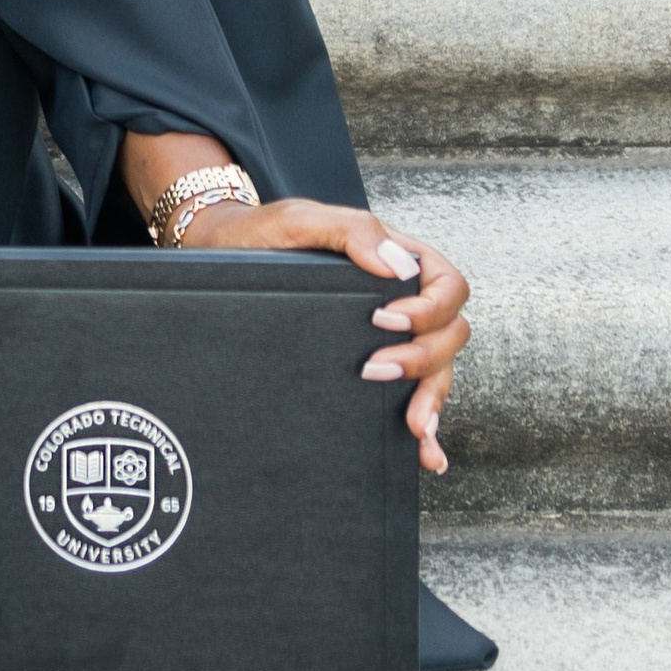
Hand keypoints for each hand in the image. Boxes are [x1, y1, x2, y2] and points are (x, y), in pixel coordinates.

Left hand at [173, 194, 473, 475]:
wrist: (220, 256)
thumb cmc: (262, 233)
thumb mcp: (300, 220)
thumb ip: (351, 230)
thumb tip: (396, 266)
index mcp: (394, 260)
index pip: (446, 284)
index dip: (432, 308)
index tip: (388, 320)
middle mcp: (399, 299)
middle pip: (450, 331)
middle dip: (425, 357)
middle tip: (377, 367)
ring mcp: (388, 335)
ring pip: (438, 367)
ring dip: (432, 398)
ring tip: (415, 425)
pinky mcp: (369, 362)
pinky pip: (410, 393)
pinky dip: (426, 424)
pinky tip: (424, 450)